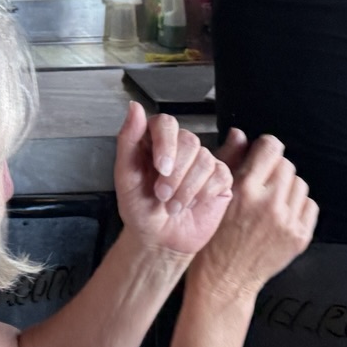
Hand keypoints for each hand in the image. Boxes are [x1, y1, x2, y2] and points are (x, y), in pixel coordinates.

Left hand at [113, 103, 232, 261]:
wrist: (158, 239)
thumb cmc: (139, 209)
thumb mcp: (125, 177)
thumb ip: (128, 140)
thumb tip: (134, 107)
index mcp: (154, 140)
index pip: (166, 123)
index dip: (166, 144)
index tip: (160, 168)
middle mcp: (180, 147)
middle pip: (190, 141)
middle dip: (175, 174)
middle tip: (162, 196)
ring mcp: (201, 161)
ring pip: (205, 160)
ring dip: (187, 189)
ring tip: (173, 206)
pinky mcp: (219, 178)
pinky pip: (221, 175)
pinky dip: (204, 194)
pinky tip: (191, 204)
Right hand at [187, 131, 315, 304]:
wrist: (225, 280)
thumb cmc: (212, 240)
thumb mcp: (214, 196)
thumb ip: (230, 162)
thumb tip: (241, 135)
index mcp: (244, 190)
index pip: (270, 148)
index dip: (266, 147)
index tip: (262, 153)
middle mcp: (269, 204)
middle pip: (286, 165)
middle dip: (275, 169)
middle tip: (262, 182)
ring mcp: (287, 222)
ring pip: (299, 184)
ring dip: (287, 187)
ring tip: (270, 200)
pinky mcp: (299, 237)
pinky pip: (309, 206)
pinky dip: (298, 205)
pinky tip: (281, 214)